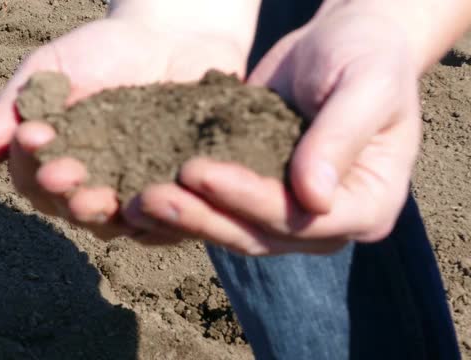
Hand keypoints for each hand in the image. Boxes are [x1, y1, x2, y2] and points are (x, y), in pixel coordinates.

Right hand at [0, 17, 247, 239]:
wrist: (171, 37)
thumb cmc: (102, 52)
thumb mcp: (49, 72)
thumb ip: (10, 111)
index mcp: (57, 166)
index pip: (35, 182)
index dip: (31, 165)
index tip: (33, 137)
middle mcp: (95, 189)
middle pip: (76, 212)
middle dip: (68, 197)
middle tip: (68, 176)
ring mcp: (138, 195)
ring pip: (121, 224)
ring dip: (111, 216)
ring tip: (108, 198)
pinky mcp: (181, 193)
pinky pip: (173, 219)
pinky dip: (165, 217)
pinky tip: (161, 199)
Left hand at [126, 6, 421, 254]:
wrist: (346, 42)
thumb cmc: (368, 57)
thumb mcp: (366, 86)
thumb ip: (341, 138)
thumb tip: (314, 199)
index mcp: (366, 205)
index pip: (301, 218)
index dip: (248, 199)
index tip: (199, 172)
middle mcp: (325, 222)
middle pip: (258, 235)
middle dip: (203, 217)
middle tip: (150, 198)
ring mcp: (288, 215)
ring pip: (230, 229)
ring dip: (184, 218)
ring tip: (136, 200)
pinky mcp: (255, 196)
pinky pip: (218, 209)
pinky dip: (185, 205)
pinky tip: (143, 194)